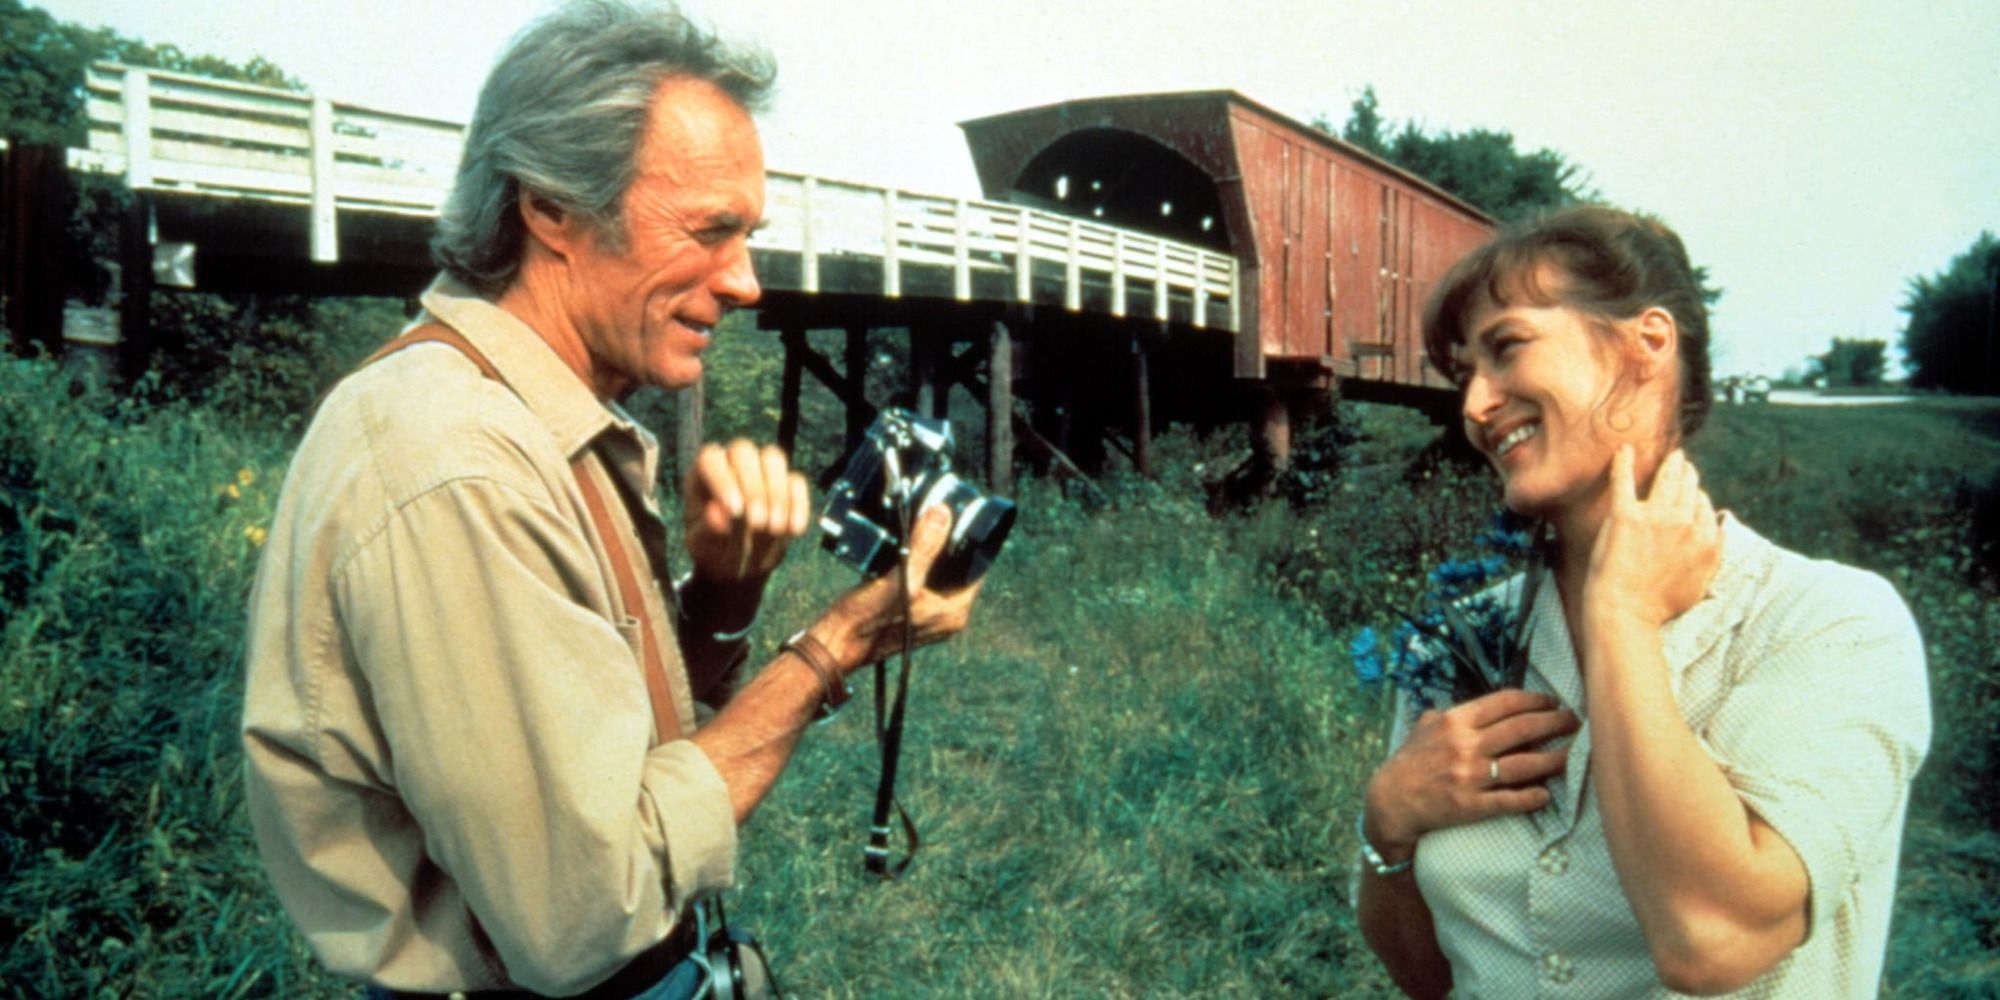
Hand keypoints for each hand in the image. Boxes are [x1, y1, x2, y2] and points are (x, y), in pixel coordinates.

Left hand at [682, 440, 810, 584]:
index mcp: (702, 474)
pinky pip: (796, 482)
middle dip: (753, 487)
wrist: (739, 565)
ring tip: (775, 529)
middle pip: (744, 451)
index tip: (735, 510)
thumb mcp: (705, 546)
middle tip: (757, 523)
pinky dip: (798, 504)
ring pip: (773, 459)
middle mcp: (730, 463)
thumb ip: (708, 530)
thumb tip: (717, 513)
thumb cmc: (714, 551)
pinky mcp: (786, 483)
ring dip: (777, 493)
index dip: (723, 480)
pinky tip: (794, 530)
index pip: (710, 459)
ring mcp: (760, 469)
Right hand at [809, 504, 982, 673]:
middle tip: (934, 519)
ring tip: (917, 531)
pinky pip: (921, 584)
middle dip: (946, 546)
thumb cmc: (866, 619)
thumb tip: (943, 514)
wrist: (835, 646)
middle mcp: (946, 617)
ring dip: (929, 555)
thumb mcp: (900, 578)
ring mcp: (928, 617)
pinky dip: (915, 567)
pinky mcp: (911, 615)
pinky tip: (900, 552)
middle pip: (958, 571)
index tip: (959, 518)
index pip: (977, 569)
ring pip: (938, 576)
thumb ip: (924, 547)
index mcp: (954, 612)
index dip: (970, 543)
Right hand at [1364, 690, 1578, 852]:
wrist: (1390, 801)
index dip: (1535, 700)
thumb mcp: (1424, 728)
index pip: (1505, 703)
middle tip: (1573, 722)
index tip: (1552, 701)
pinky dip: (1531, 797)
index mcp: (1455, 722)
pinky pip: (1510, 800)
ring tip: (1572, 755)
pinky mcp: (1472, 805)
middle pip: (1523, 729)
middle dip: (1554, 723)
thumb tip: (1471, 708)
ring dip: (1554, 759)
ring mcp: (1470, 777)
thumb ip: (1449, 715)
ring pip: (1525, 764)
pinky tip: (1546, 794)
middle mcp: (1466, 746)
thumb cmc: (1409, 762)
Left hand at [1582, 446, 1721, 630]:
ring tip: (1673, 457)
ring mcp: (1655, 517)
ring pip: (1667, 481)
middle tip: (1684, 464)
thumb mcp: (1701, 583)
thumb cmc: (1660, 604)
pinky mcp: (1625, 515)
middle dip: (1688, 475)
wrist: (1626, 610)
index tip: (1692, 493)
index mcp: (1705, 539)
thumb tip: (1722, 532)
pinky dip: (1623, 463)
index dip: (1697, 498)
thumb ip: (1715, 555)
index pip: (1704, 506)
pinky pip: (1624, 481)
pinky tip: (1624, 449)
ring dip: (1671, 466)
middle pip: (1688, 489)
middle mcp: (1684, 523)